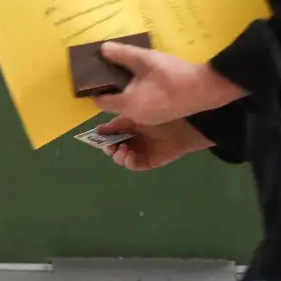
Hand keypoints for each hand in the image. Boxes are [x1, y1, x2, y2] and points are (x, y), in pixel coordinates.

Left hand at [94, 42, 245, 125]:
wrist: (205, 89)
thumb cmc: (172, 74)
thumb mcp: (145, 59)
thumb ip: (122, 54)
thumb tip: (102, 49)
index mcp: (127, 104)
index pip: (101, 102)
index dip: (96, 89)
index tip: (97, 76)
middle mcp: (135, 116)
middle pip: (115, 105)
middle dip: (112, 90)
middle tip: (113, 72)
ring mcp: (149, 119)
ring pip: (129, 107)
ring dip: (127, 94)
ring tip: (130, 75)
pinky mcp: (162, 117)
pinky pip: (142, 109)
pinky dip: (139, 98)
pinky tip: (148, 84)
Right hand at [96, 117, 213, 171]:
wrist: (184, 125)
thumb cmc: (161, 116)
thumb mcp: (135, 115)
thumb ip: (117, 123)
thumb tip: (98, 129)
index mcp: (128, 129)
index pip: (110, 136)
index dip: (102, 138)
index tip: (97, 138)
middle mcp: (133, 141)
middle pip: (114, 149)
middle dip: (109, 148)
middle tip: (109, 145)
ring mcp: (141, 152)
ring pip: (122, 158)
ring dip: (118, 155)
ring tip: (122, 148)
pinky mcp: (149, 162)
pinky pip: (135, 165)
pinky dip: (129, 161)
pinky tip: (130, 154)